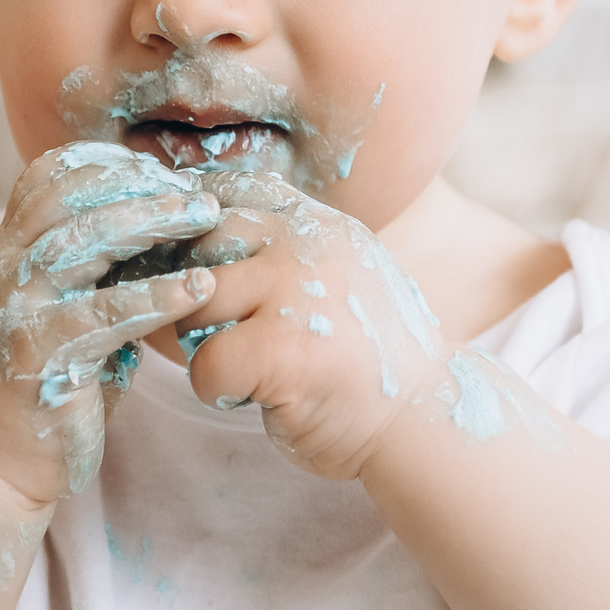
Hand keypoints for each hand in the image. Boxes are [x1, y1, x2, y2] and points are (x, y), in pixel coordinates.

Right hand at [0, 142, 229, 504]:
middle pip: (69, 199)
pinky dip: (155, 296)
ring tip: (204, 221)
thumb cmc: (42, 382)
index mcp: (6, 251)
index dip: (107, 166)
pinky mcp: (39, 356)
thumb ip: (96, 272)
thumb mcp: (62, 310)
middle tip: (199, 196)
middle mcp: (3, 269)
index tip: (162, 172)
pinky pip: (104, 314)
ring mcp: (15, 310)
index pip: (47, 178)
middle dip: (140, 186)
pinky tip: (197, 289)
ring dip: (151, 223)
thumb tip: (164, 227)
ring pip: (83, 242)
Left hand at [165, 172, 458, 478]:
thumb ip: (288, 251)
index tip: (194, 258)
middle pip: (200, 242)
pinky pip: (204, 363)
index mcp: (318, 224)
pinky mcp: (279, 349)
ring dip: (199, 340)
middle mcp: (305, 244)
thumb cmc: (368, 359)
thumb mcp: (340, 277)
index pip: (233, 190)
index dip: (199, 221)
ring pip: (193, 300)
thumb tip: (201, 233)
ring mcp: (292, 293)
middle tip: (213, 327)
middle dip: (188, 286)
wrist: (422, 418)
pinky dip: (215, 389)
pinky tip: (249, 397)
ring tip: (240, 364)